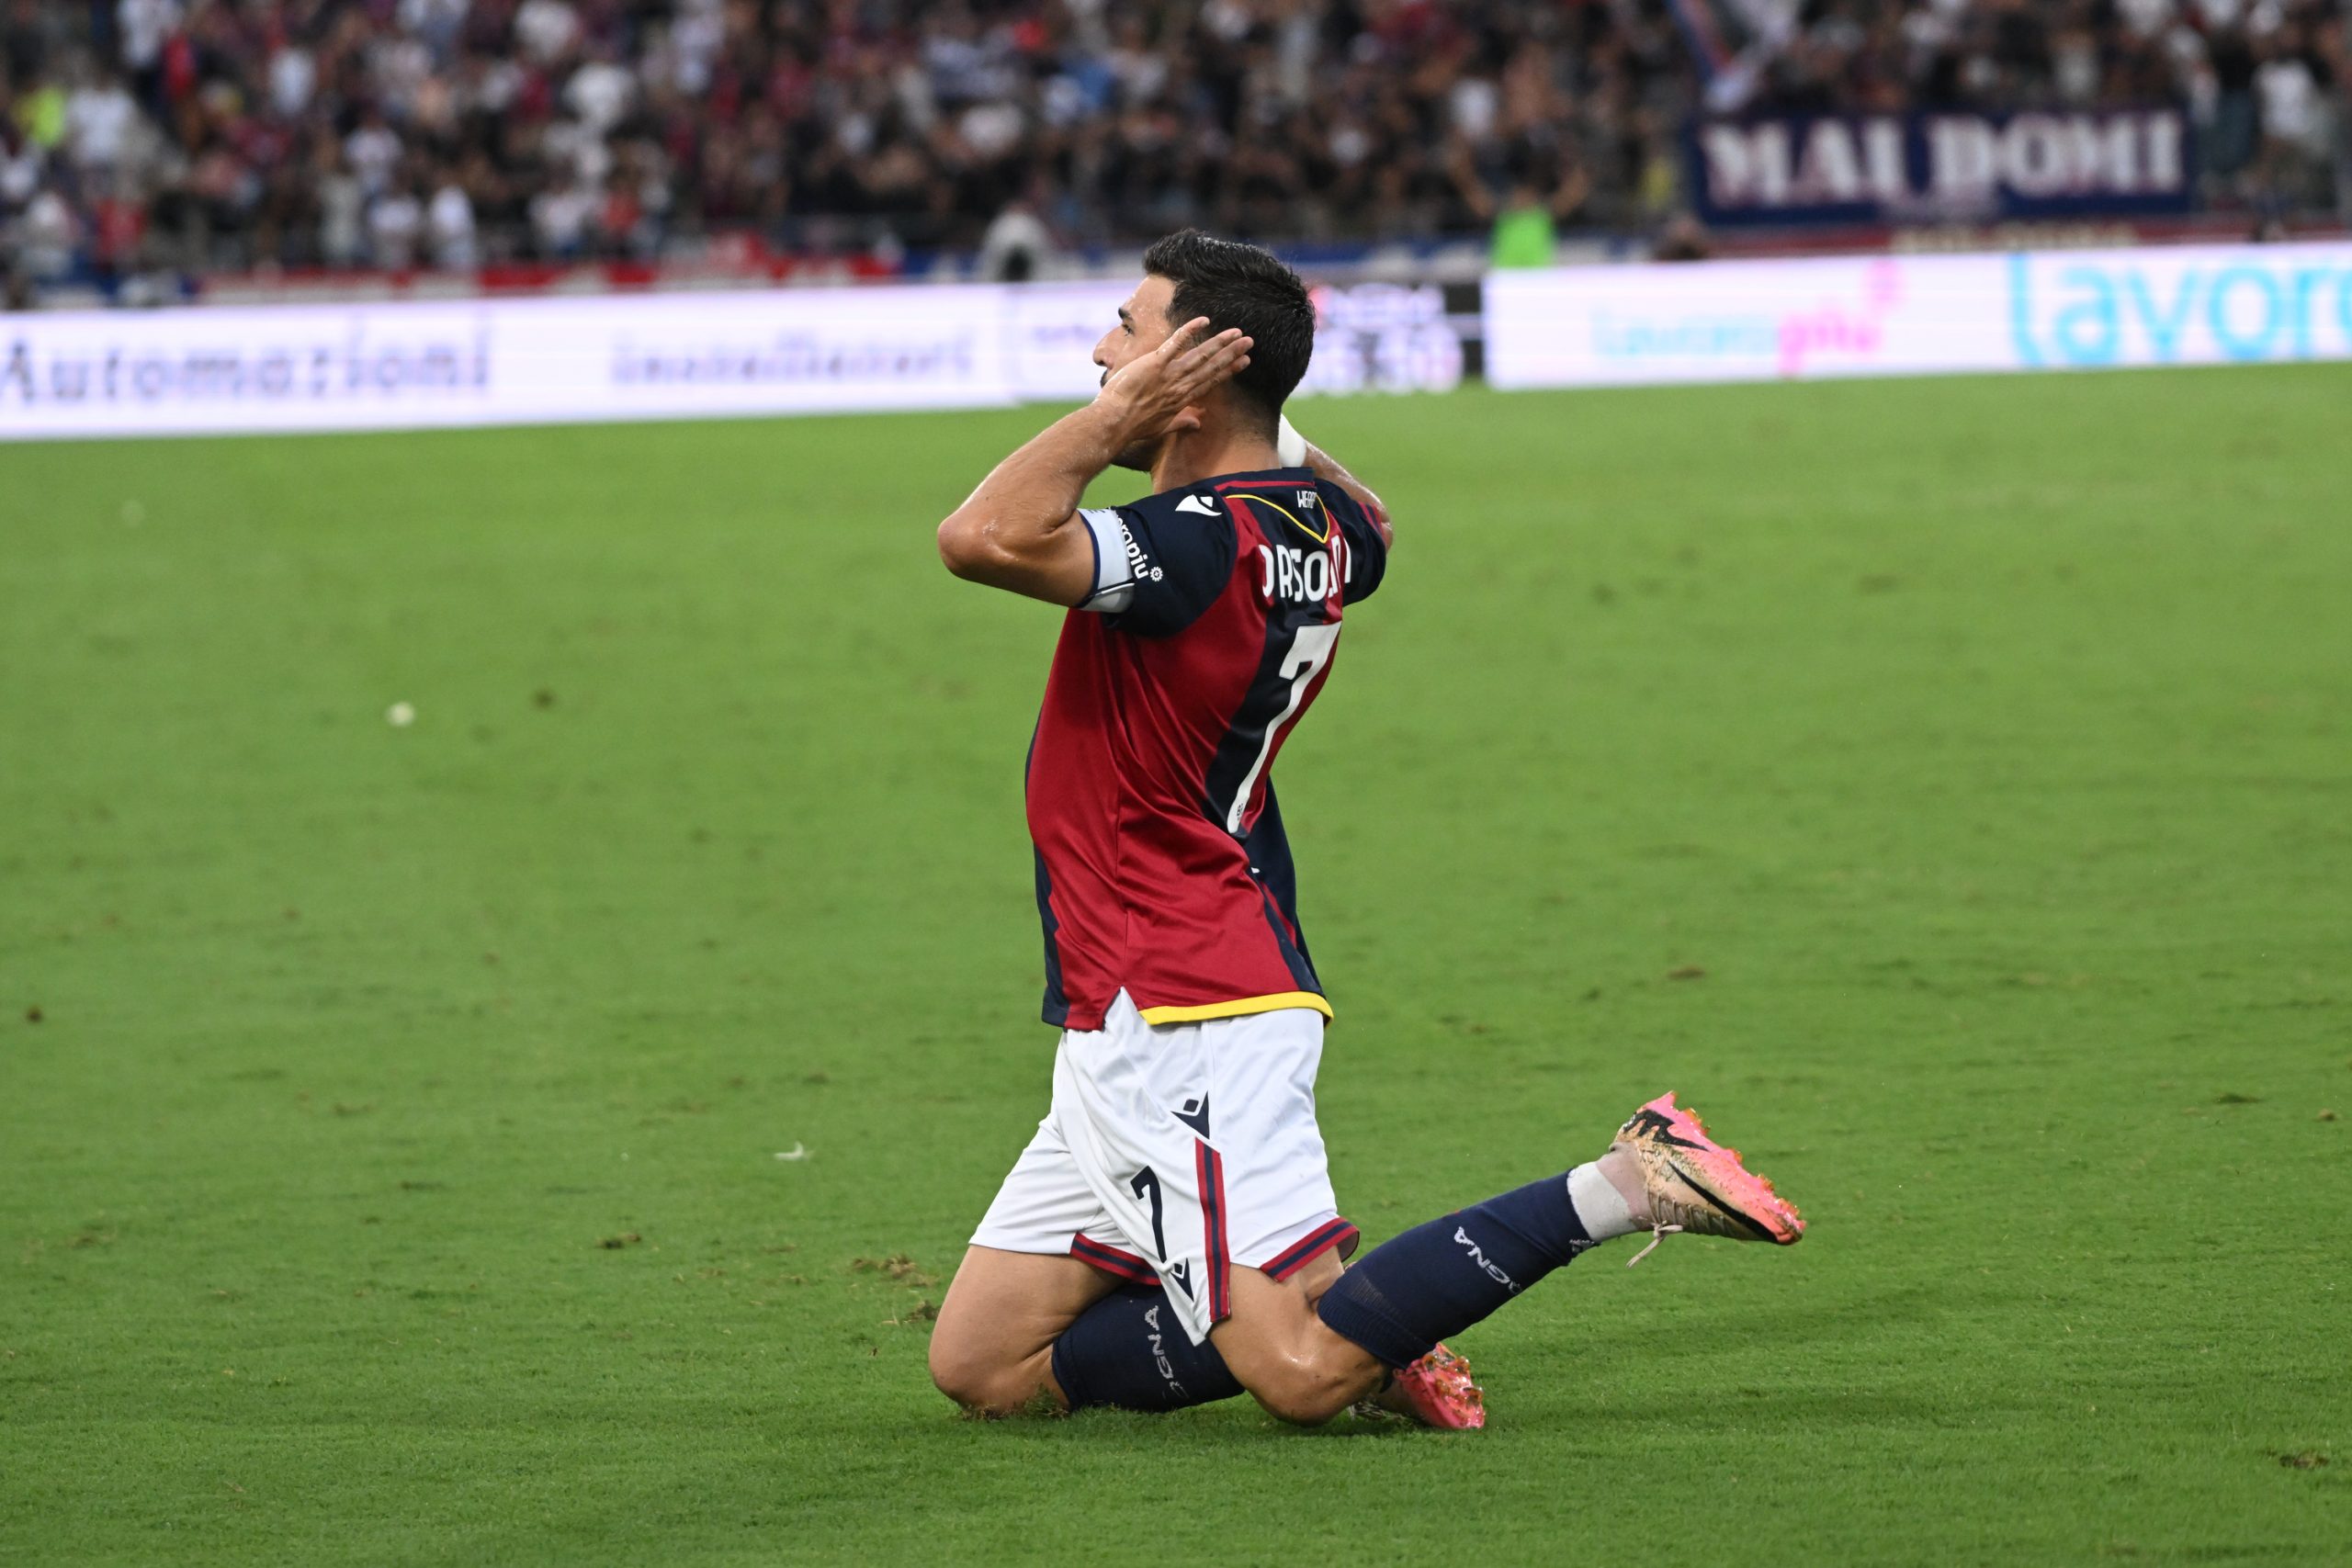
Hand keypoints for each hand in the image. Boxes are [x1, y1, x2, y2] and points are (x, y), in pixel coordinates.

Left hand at [1096, 317, 1252, 445]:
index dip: (1229, 370)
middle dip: (1232, 353)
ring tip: (1235, 333)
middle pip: (1211, 366)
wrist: (1114, 422)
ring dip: (1219, 342)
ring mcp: (1169, 374)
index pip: (1211, 381)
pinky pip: (1175, 343)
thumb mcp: (1161, 428)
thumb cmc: (1134, 427)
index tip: (1244, 361)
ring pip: (1200, 355)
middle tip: (1248, 341)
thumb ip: (1181, 422)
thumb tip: (1198, 423)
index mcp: (1183, 399)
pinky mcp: (1155, 364)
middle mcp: (1181, 386)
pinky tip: (1203, 321)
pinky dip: (1189, 331)